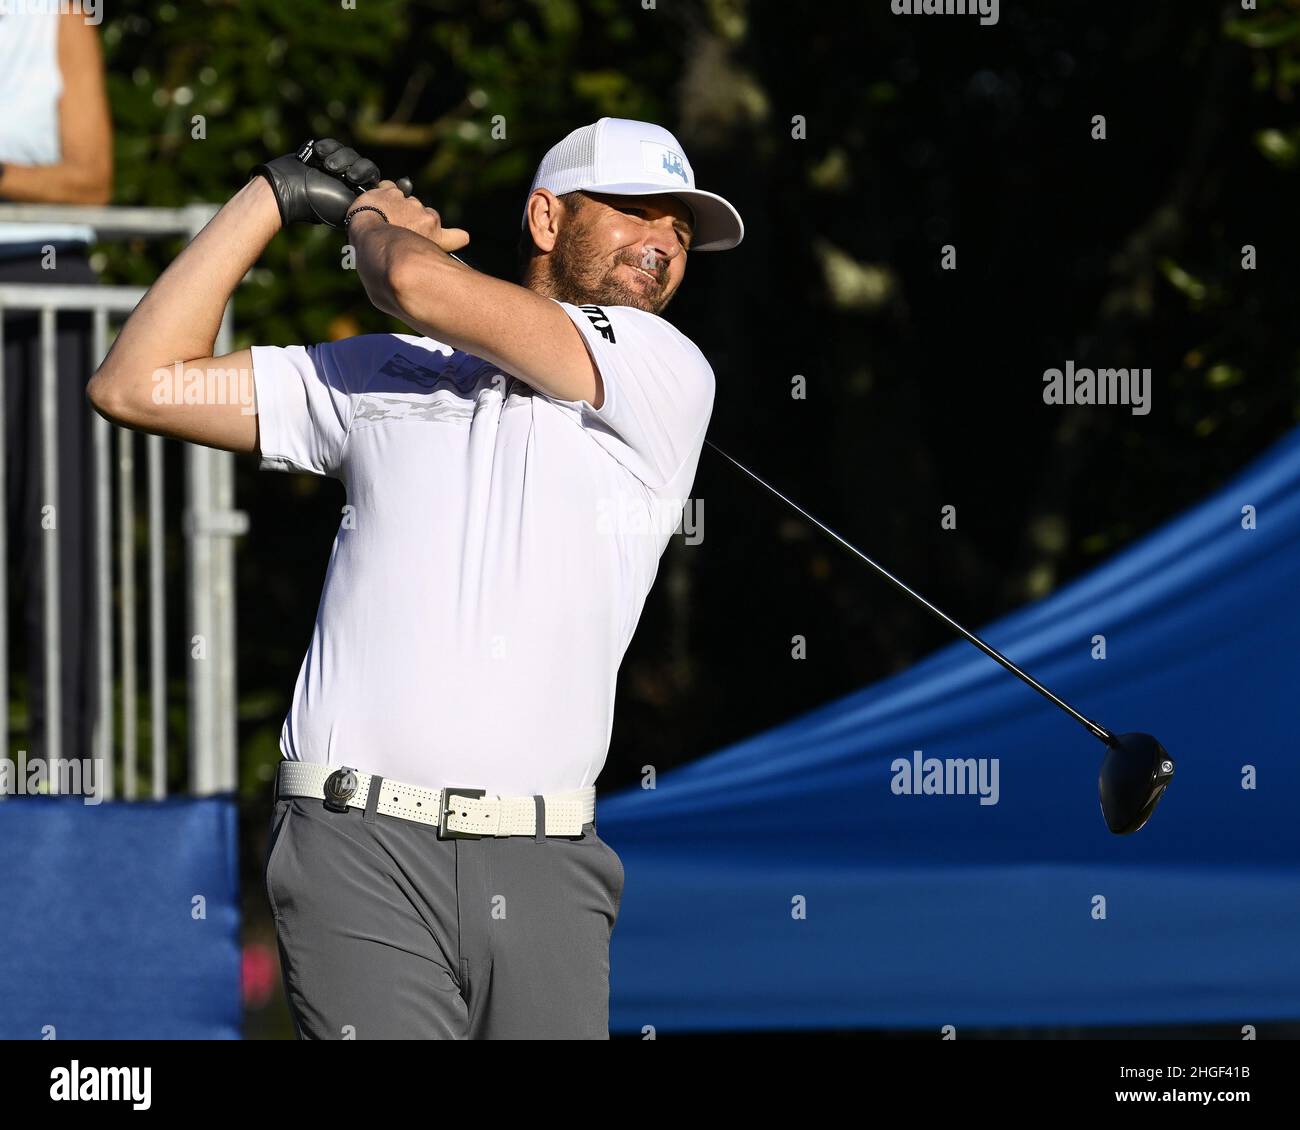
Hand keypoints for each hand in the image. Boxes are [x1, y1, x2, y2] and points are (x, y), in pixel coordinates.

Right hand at [251, 138, 410, 228]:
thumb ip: (371, 203)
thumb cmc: (318, 203)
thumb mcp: (350, 208)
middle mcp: (349, 181)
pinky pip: (333, 145)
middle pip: (367, 167)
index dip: (392, 184)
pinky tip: (319, 154)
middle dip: (359, 169)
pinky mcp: (323, 153)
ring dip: (341, 158)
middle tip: (349, 177)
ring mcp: (336, 167)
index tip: (406, 184)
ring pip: (350, 154)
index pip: (379, 185)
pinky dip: (328, 147)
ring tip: (328, 166)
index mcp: (357, 196)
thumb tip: (398, 198)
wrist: (288, 190)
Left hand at [346, 180, 469, 253]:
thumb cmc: (390, 254)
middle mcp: (426, 218)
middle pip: (422, 217)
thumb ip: (435, 254)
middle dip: (412, 221)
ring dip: (397, 208)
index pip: (455, 237)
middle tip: (399, 231)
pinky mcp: (391, 191)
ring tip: (385, 219)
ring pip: (404, 202)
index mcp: (434, 234)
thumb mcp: (416, 260)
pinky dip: (383, 193)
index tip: (462, 237)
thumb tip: (459, 244)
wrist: (371, 237)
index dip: (457, 237)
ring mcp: (408, 203)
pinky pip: (388, 187)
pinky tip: (378, 205)